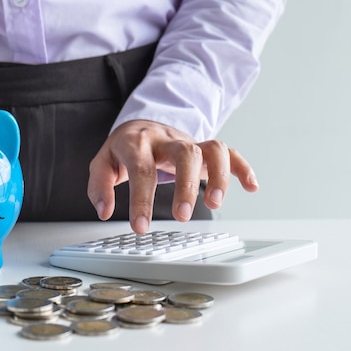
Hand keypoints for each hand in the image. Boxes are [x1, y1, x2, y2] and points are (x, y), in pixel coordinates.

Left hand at [87, 120, 258, 233]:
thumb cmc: (123, 150)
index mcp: (137, 143)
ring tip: (215, 204)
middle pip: (184, 154)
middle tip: (182, 217)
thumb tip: (105, 211)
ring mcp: (188, 141)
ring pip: (211, 149)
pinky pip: (229, 151)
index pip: (142, 170)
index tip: (141, 227)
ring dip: (219, 176)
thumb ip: (99, 187)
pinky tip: (251, 186)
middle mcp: (166, 139)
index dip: (142, 200)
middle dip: (186, 186)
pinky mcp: (203, 147)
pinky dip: (242, 167)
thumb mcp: (102, 164)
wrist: (140, 124)